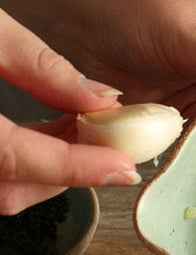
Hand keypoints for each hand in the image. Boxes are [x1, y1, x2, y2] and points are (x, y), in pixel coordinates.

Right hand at [0, 8, 139, 214]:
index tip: (125, 168)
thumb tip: (100, 98)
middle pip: (9, 189)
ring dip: (44, 176)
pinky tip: (44, 142)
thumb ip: (37, 65)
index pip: (19, 157)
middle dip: (67, 176)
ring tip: (81, 144)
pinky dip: (20, 169)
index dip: (79, 167)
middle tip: (109, 153)